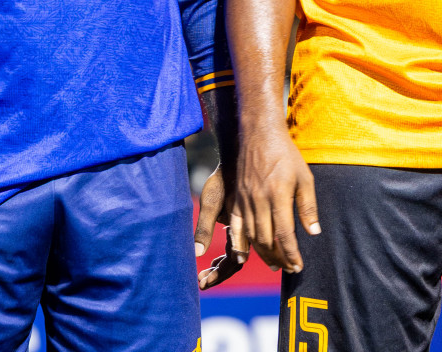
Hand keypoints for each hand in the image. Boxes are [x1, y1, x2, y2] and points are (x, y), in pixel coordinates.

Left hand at [196, 163, 246, 288]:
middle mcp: (245, 232)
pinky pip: (236, 244)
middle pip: (235, 263)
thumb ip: (205, 227)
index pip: (233, 263)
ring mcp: (244, 226)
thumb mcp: (211, 201)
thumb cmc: (223, 178)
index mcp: (240, 231)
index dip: (219, 275)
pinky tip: (213, 258)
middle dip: (219, 274)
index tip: (202, 284)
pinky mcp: (241, 219)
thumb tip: (197, 253)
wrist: (239, 157)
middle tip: (201, 282)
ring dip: (221, 266)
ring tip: (204, 273)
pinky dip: (225, 254)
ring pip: (236, 255)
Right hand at [233, 122, 317, 272]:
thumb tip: (313, 232)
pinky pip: (236, 225)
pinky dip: (241, 242)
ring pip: (251, 236)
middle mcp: (259, 200)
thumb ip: (308, 207)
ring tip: (274, 264)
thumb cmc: (286, 155)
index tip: (299, 266)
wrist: (259, 134)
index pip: (285, 234)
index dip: (292, 254)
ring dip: (263, 254)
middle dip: (279, 259)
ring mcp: (245, 200)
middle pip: (267, 240)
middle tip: (289, 268)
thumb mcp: (304, 178)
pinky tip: (246, 254)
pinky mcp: (236, 198)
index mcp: (278, 195)